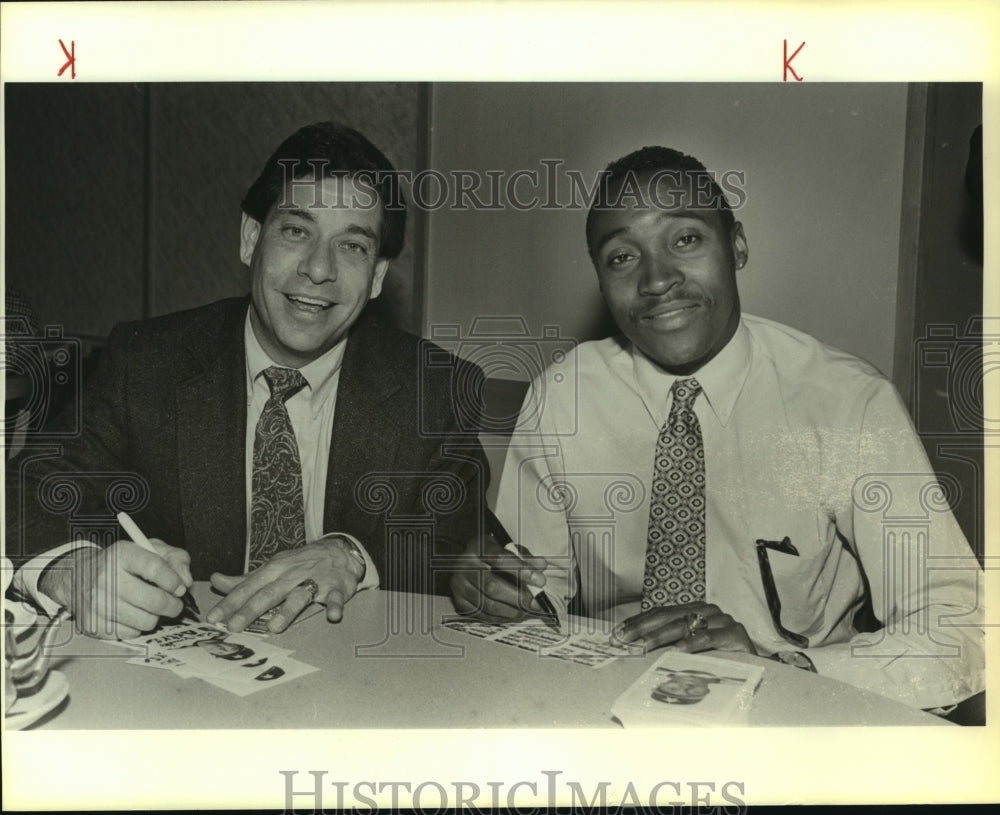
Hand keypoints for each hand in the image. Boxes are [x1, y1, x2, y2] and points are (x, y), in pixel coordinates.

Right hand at [38, 539, 189, 639]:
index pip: (155, 568)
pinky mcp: (93, 624)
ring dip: (156, 617)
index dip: (174, 581)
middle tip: (174, 604)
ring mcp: (98, 603)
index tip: (180, 588)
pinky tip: (132, 614)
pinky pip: (131, 634)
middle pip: (154, 600)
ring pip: (146, 621)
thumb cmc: (123, 563)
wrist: (79, 577)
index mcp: (122, 554)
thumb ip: (175, 559)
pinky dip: (138, 627)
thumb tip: (186, 582)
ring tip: (150, 607)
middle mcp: (107, 578)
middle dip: (173, 605)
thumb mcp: (150, 549)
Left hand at [207, 538, 363, 632]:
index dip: (230, 602)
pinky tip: (332, 616)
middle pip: (269, 593)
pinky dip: (335, 606)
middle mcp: (292, 574)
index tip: (213, 618)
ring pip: (300, 595)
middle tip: (233, 626)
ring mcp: (315, 580)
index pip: (248, 587)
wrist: (340, 551)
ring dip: (288, 610)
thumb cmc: (300, 564)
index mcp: (274, 569)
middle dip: (250, 609)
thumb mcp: (272, 568)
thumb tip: (216, 581)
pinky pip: (336, 597)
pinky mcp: (336, 587)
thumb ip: (245, 580)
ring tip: (274, 627)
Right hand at [450, 533, 548, 622]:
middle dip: (519, 597)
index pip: (500, 559)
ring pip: (488, 604)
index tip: (540, 581)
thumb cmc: (491, 555)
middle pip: (493, 586)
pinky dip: (502, 618)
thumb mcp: (506, 548)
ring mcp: (460, 585)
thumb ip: (524, 557)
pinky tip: (514, 615)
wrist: (467, 562)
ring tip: (527, 611)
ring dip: (512, 611)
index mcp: (478, 547)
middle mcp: (464, 565)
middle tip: (536, 603)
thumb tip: (541, 566)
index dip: (522, 571)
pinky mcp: (459, 601)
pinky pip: (483, 615)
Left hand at [613, 602, 756, 654]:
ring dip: (661, 636)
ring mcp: (721, 620)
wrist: (757, 665)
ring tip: (644, 646)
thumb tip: (637, 648)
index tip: (618, 633)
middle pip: (668, 616)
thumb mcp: (692, 647)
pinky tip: (677, 651)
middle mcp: (706, 611)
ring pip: (685, 625)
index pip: (660, 613)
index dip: (638, 622)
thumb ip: (670, 642)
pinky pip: (709, 637)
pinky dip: (692, 644)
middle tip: (624, 640)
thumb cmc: (720, 657)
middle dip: (643, 628)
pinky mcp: (735, 633)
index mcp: (694, 610)